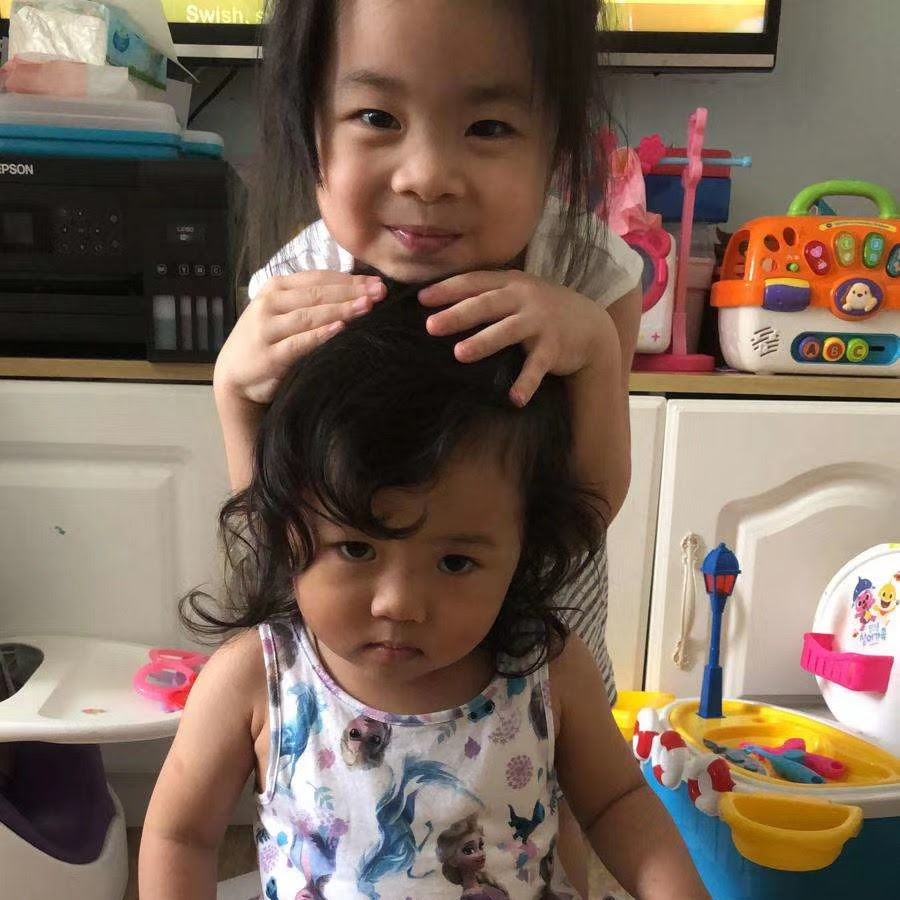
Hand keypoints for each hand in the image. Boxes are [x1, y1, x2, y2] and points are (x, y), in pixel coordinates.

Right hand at [214, 271, 384, 404]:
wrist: (234, 376)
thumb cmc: (268, 341)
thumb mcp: (284, 314)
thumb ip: (311, 301)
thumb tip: (357, 292)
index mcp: (276, 288)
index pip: (318, 278)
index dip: (349, 279)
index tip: (376, 282)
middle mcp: (270, 303)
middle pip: (317, 294)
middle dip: (351, 292)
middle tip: (380, 292)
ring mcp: (267, 328)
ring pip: (309, 315)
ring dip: (340, 309)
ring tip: (366, 306)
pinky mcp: (269, 355)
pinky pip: (299, 343)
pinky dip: (320, 335)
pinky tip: (340, 328)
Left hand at [419, 270, 617, 404]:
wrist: (590, 324)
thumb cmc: (541, 309)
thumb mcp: (517, 293)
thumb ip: (487, 294)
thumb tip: (442, 306)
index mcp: (510, 284)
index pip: (473, 282)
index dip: (447, 290)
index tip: (421, 299)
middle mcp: (524, 299)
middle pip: (486, 305)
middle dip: (458, 315)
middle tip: (431, 326)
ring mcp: (539, 323)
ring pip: (507, 332)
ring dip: (484, 342)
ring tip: (459, 354)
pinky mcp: (554, 348)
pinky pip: (536, 367)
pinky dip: (526, 383)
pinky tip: (514, 399)